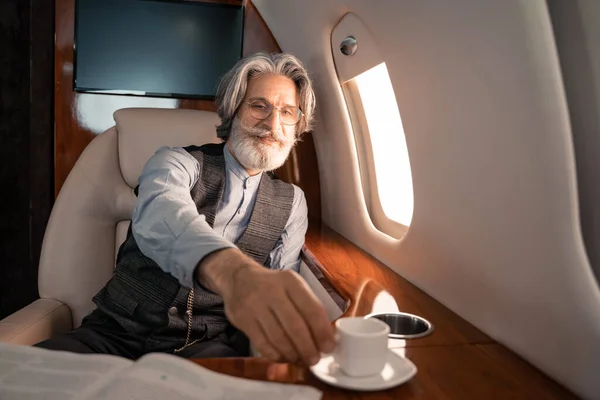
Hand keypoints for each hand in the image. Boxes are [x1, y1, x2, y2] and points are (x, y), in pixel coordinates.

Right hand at [196, 248, 334, 365]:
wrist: (239, 278)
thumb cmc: (273, 286)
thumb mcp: (292, 285)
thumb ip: (308, 306)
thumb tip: (325, 337)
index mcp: (291, 282)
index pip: (312, 310)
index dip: (322, 332)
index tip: (328, 347)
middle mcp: (272, 291)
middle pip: (295, 327)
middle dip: (308, 348)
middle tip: (315, 359)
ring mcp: (255, 305)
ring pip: (278, 338)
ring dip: (292, 354)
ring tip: (300, 360)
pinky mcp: (242, 319)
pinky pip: (262, 344)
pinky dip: (275, 355)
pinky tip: (283, 357)